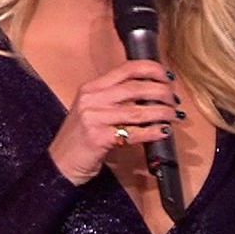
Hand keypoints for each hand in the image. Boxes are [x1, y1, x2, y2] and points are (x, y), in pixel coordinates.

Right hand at [48, 58, 178, 183]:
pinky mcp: (99, 138)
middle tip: (175, 100)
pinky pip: (133, 133)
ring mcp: (94, 118)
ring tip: (175, 115)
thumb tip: (150, 94)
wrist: (59, 164)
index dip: (151, 69)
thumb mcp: (93, 111)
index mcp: (92, 88)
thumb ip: (115, 100)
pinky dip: (152, 132)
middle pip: (135, 88)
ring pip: (137, 111)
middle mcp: (92, 99)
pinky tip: (163, 132)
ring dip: (161, 112)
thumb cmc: (80, 138)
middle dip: (161, 92)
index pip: (126, 69)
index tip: (168, 76)